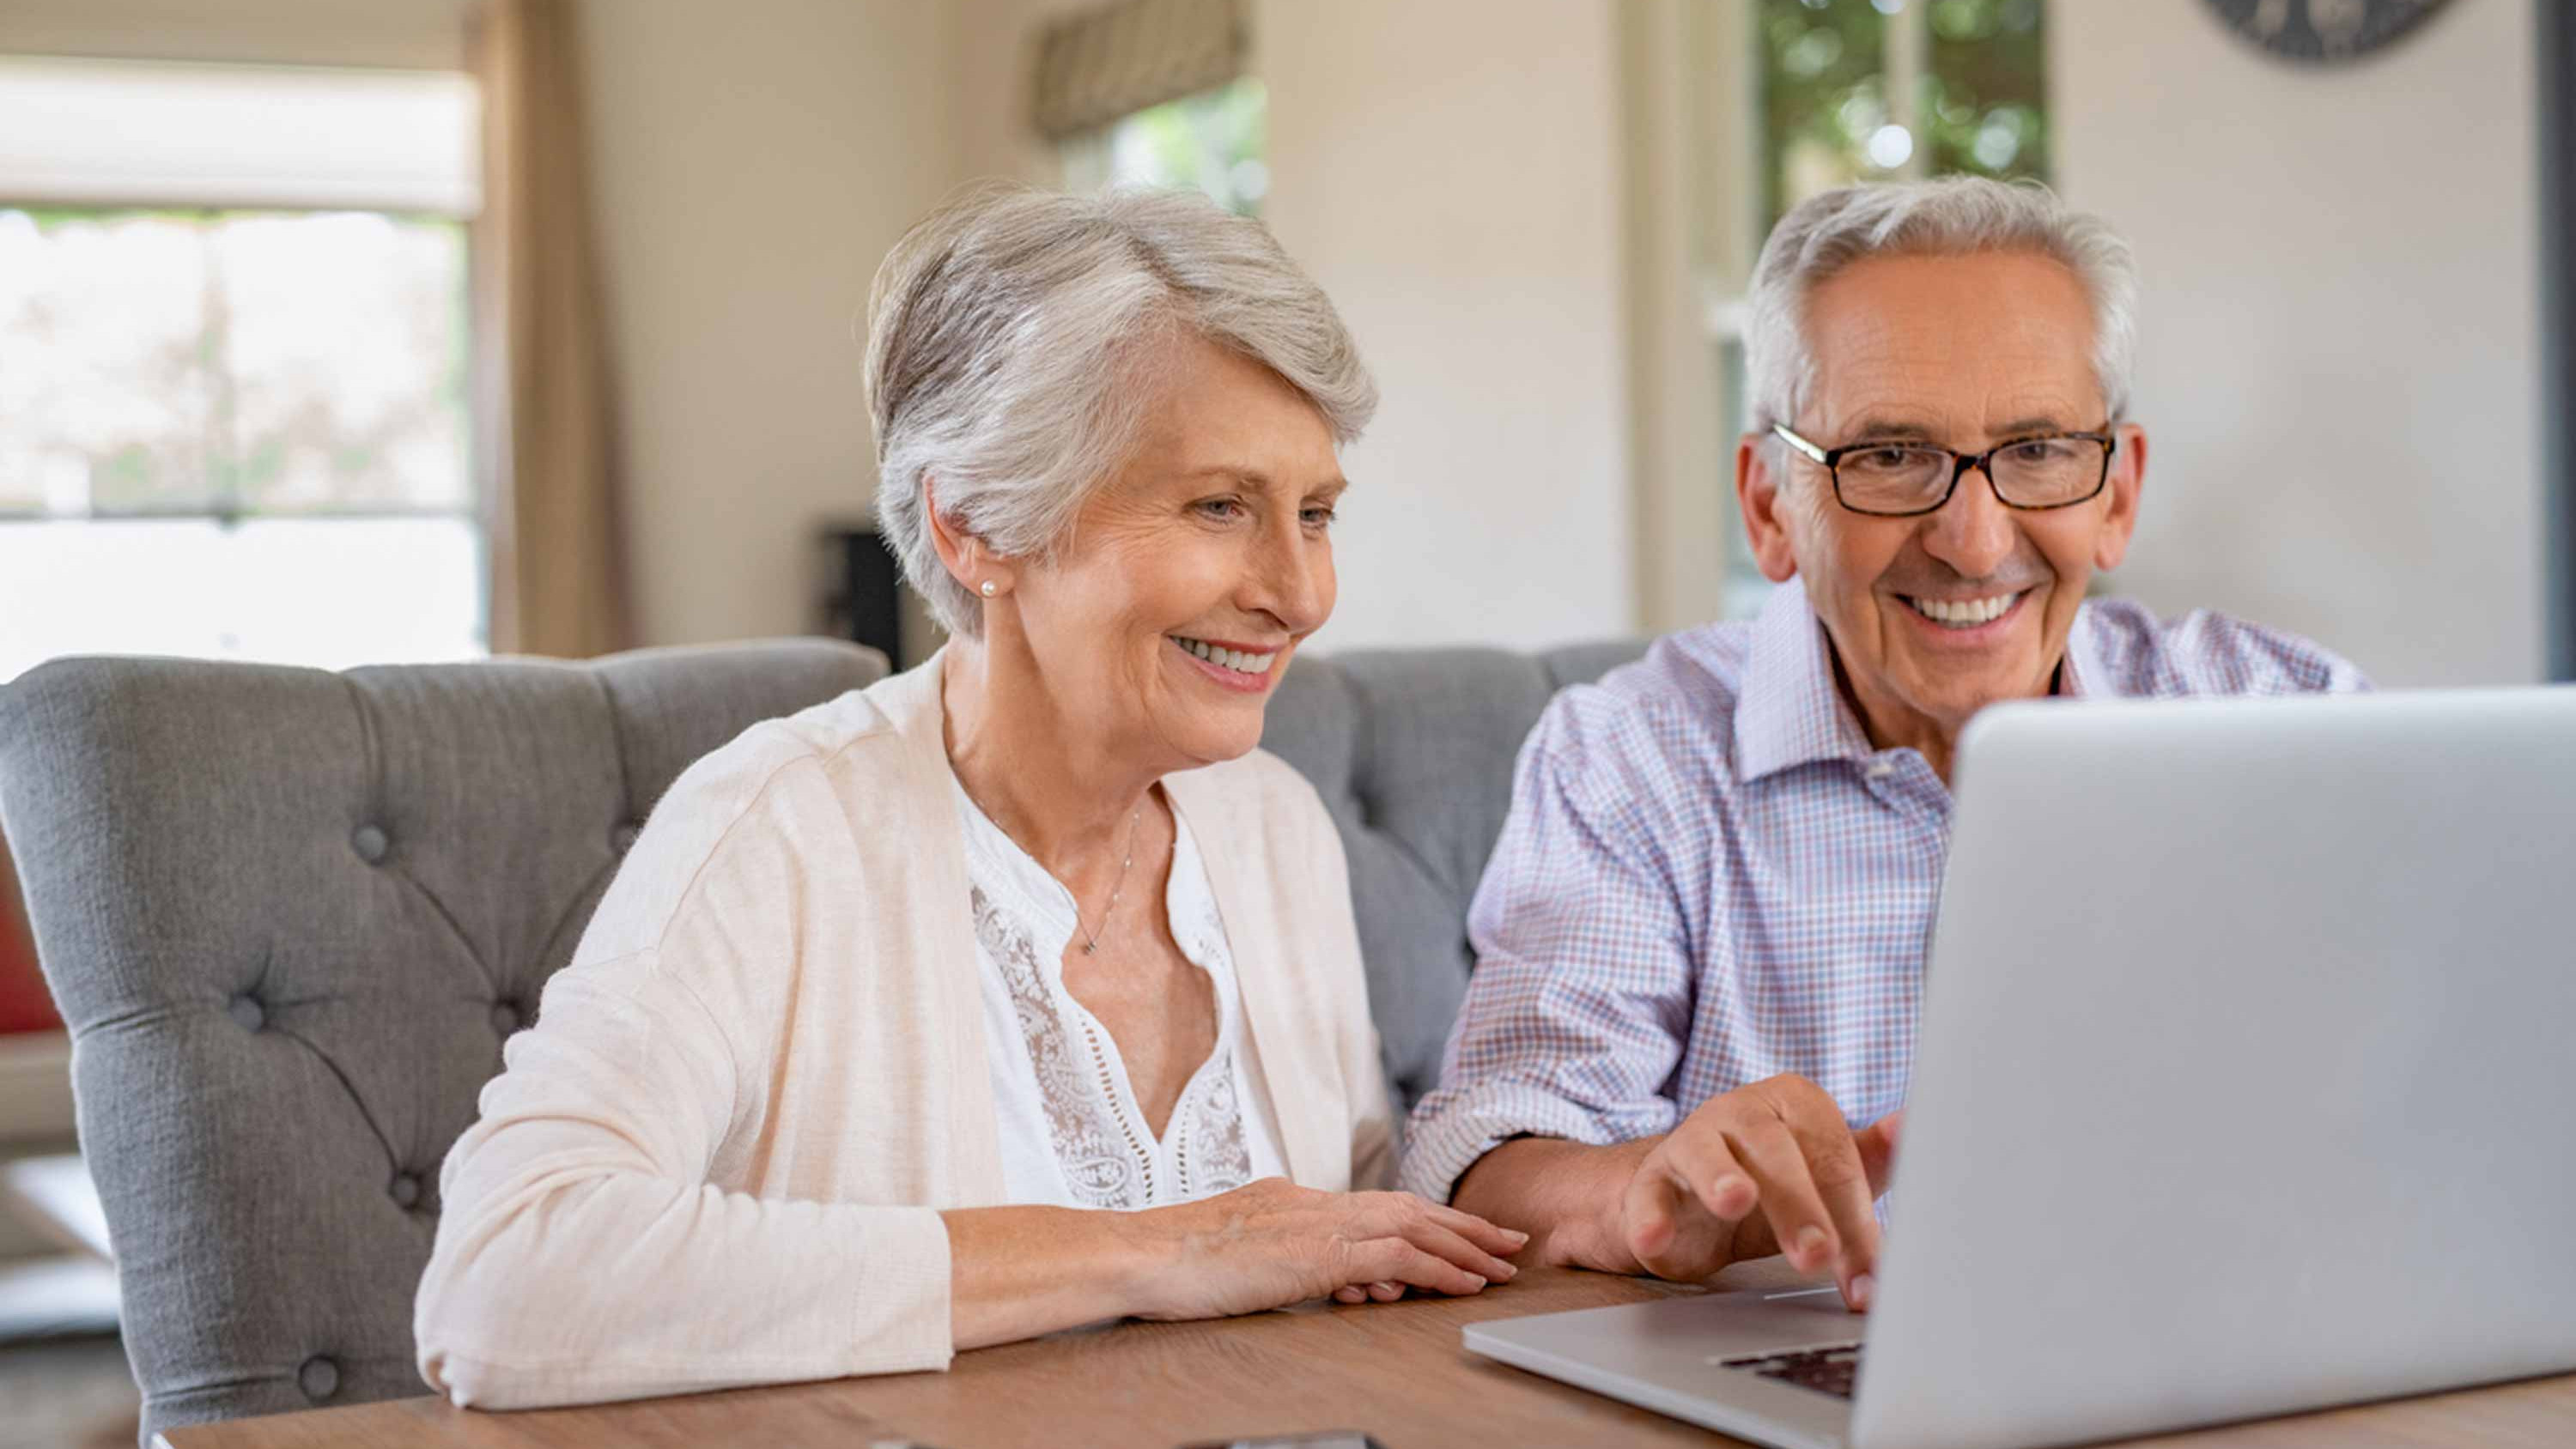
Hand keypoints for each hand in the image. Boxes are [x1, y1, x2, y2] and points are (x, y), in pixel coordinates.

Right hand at [1126, 1177, 1527, 1319]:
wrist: (1143, 1256)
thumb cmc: (1176, 1265)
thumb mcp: (1244, 1257)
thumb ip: (1291, 1260)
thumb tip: (1339, 1280)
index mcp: (1296, 1201)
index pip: (1377, 1206)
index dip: (1426, 1218)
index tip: (1461, 1234)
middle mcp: (1314, 1203)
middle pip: (1407, 1207)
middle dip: (1462, 1225)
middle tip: (1507, 1241)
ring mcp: (1317, 1223)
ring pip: (1412, 1227)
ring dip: (1463, 1246)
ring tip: (1501, 1265)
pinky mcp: (1317, 1252)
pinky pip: (1395, 1257)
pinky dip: (1436, 1267)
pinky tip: (1464, 1282)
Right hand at [1615, 1076, 1899, 1310]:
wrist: (1689, 1201)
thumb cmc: (1771, 1183)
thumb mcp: (1824, 1175)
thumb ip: (1869, 1160)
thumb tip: (1910, 1130)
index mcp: (1796, 1102)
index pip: (1834, 1156)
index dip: (1855, 1218)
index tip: (1870, 1274)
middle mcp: (1742, 1111)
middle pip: (1776, 1151)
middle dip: (1801, 1207)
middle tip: (1819, 1256)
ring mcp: (1691, 1139)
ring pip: (1706, 1154)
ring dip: (1721, 1177)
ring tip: (1735, 1200)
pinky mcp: (1651, 1178)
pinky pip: (1648, 1192)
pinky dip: (1649, 1216)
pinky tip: (1655, 1238)